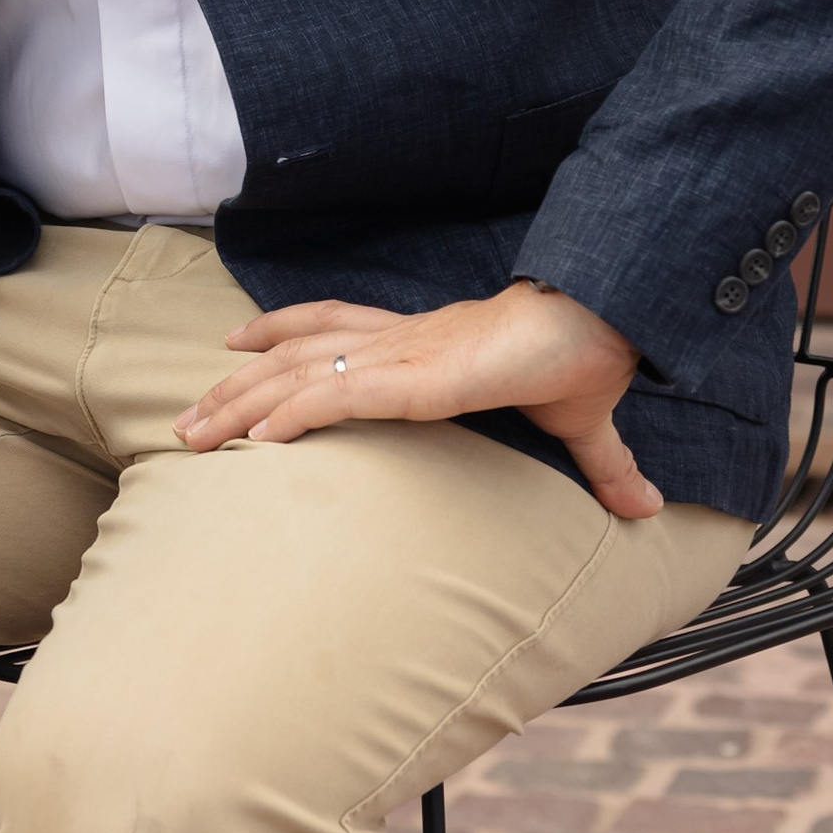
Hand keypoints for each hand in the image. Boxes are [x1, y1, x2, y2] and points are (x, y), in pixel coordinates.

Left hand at [172, 283, 660, 520]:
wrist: (597, 325)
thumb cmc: (583, 358)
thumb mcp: (581, 422)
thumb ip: (599, 463)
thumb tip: (646, 507)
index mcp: (424, 344)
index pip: (333, 327)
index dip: (282, 333)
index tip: (237, 343)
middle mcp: (395, 343)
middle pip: (291, 354)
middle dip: (234, 386)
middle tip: (186, 418)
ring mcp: (396, 358)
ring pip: (292, 374)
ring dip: (237, 404)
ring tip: (190, 434)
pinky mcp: (407, 380)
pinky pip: (329, 397)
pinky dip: (285, 414)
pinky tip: (251, 436)